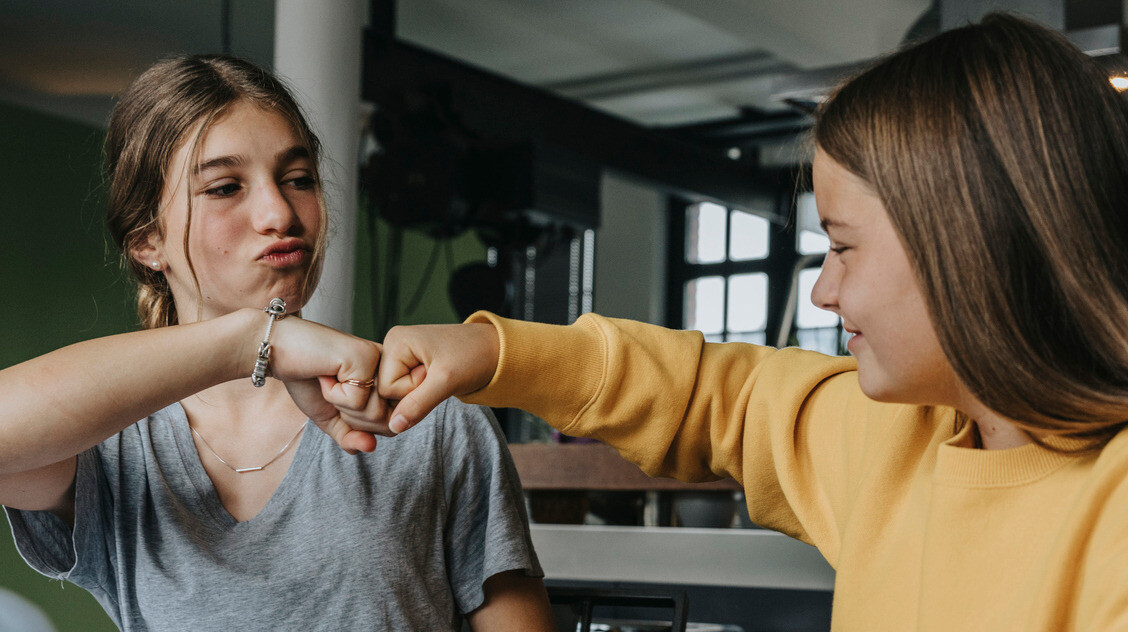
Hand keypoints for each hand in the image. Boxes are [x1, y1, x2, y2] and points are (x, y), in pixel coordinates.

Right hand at [267, 316, 390, 452]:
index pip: (392, 424)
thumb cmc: (306, 381)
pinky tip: (325, 373)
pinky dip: (332, 394)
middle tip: (333, 390)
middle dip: (352, 418)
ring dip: (342, 405)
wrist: (279, 352)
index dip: (361, 427)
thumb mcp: (332, 418)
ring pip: (375, 413)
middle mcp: (391, 368)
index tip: (340, 399)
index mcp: (388, 380)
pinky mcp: (366, 356)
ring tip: (329, 380)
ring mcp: (380, 360)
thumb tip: (370, 447)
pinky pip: (357, 401)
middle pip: (387, 422)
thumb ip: (351, 437)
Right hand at [378, 323, 499, 432]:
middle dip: (413, 395)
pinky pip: (403, 392)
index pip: (385, 387)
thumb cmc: (475, 357)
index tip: (435, 376)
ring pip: (394, 395)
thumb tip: (392, 426)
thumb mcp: (447, 381)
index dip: (411, 392)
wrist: (496, 350)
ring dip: (417, 396)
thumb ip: (418, 404)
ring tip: (438, 378)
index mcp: (396, 340)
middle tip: (438, 379)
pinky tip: (434, 383)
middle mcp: (393, 345)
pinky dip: (419, 395)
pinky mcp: (409, 366)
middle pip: (385, 392)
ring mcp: (400, 356)